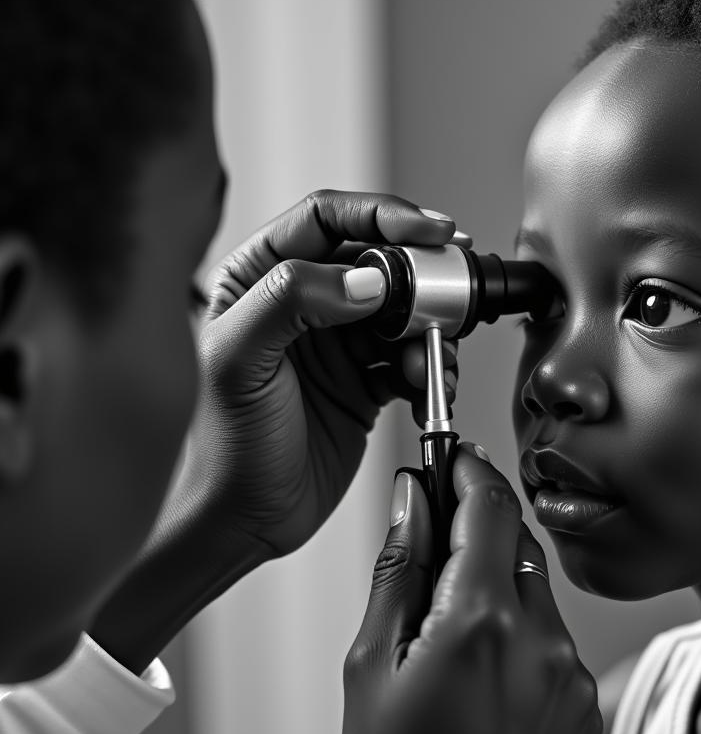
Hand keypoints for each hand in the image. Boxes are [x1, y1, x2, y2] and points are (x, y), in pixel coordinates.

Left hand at [89, 191, 457, 672]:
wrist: (241, 520)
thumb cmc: (221, 444)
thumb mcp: (239, 360)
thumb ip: (293, 299)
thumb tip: (366, 279)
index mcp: (259, 277)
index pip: (327, 218)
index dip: (384, 214)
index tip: (431, 230)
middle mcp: (303, 301)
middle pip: (378, 260)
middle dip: (420, 277)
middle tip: (448, 298)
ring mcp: (338, 342)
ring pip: (404, 311)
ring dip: (430, 331)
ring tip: (433, 358)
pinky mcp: (365, 382)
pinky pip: (413, 359)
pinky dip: (431, 371)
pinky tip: (427, 388)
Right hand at [341, 446, 601, 733]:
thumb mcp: (369, 668)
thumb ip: (398, 570)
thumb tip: (410, 501)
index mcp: (481, 624)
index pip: (488, 508)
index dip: (468, 470)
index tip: (452, 455)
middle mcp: (541, 642)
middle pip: (517, 545)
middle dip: (478, 532)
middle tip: (436, 546)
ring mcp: (571, 678)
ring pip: (536, 596)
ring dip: (498, 590)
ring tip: (449, 642)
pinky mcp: (584, 707)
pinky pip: (553, 644)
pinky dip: (521, 638)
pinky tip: (483, 683)